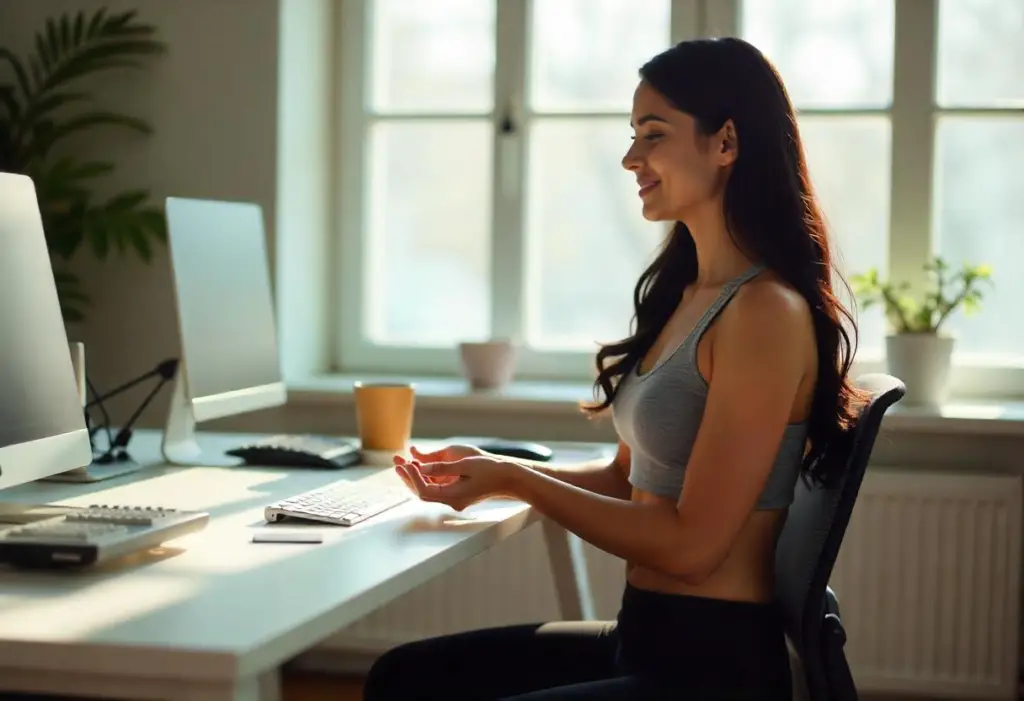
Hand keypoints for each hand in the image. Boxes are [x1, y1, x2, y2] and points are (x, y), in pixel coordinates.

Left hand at [394, 455, 519, 511]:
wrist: (508, 479)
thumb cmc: (490, 470)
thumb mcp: (465, 464)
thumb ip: (441, 467)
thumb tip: (420, 466)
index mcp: (454, 496)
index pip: (425, 490)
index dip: (413, 477)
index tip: (407, 463)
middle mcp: (452, 502)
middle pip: (423, 493)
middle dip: (409, 478)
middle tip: (397, 463)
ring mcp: (454, 500)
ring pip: (428, 490)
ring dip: (416, 477)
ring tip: (403, 463)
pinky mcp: (457, 495)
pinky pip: (436, 488)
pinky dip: (427, 478)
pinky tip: (420, 466)